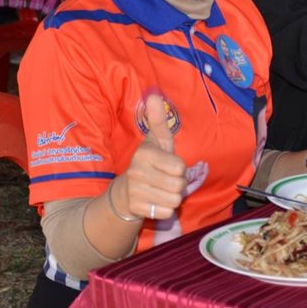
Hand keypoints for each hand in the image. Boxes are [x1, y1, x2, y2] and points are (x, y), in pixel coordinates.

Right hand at [119, 93, 185, 220]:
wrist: (126, 192)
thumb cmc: (149, 163)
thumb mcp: (157, 141)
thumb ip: (158, 120)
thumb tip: (154, 95)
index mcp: (144, 154)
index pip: (180, 167)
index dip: (179, 169)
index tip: (168, 166)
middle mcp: (137, 172)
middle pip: (179, 185)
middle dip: (178, 185)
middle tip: (166, 180)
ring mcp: (135, 192)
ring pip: (174, 200)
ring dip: (172, 197)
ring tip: (161, 190)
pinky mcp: (136, 209)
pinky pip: (166, 213)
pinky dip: (164, 210)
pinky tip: (154, 202)